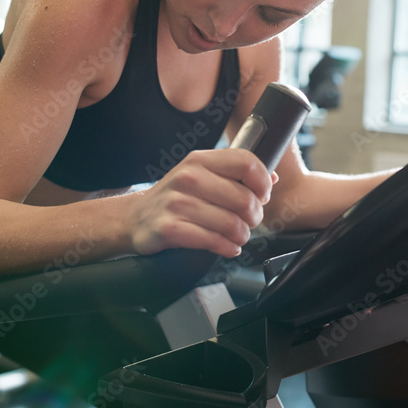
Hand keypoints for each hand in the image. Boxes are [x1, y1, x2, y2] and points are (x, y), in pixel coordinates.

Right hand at [127, 148, 274, 257]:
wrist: (135, 218)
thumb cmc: (176, 197)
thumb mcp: (202, 176)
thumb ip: (235, 174)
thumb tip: (272, 177)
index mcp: (200, 160)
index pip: (246, 162)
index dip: (262, 183)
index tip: (262, 196)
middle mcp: (188, 177)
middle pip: (244, 198)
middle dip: (254, 216)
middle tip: (249, 222)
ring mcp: (177, 203)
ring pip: (231, 224)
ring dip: (242, 235)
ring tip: (237, 237)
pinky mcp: (169, 229)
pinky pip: (213, 241)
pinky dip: (228, 248)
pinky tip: (227, 247)